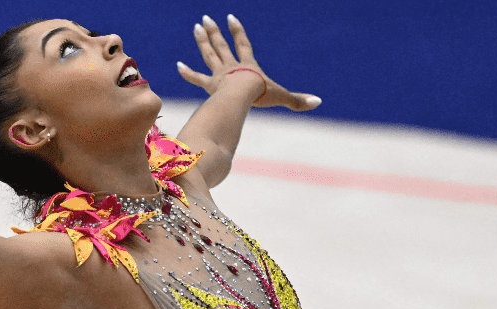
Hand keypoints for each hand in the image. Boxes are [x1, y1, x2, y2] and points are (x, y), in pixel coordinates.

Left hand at [176, 14, 320, 110]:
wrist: (241, 97)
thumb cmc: (262, 96)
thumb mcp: (282, 96)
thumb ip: (298, 100)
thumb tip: (318, 102)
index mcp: (248, 66)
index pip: (243, 44)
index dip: (237, 31)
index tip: (231, 18)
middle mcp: (232, 66)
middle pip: (222, 46)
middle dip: (214, 32)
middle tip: (206, 19)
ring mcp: (219, 75)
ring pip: (209, 55)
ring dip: (202, 42)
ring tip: (196, 28)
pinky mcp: (210, 85)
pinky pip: (197, 78)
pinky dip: (187, 73)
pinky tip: (178, 66)